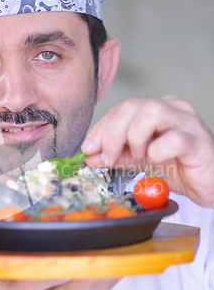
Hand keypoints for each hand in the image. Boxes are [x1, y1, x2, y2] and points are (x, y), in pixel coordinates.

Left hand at [82, 95, 213, 207]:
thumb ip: (116, 156)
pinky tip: (156, 162)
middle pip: (134, 106)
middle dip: (112, 133)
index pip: (122, 108)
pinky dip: (157, 152)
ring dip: (134, 137)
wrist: (209, 184)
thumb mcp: (139, 161)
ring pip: (152, 113)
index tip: (87, 148)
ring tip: (137, 157)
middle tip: (107, 158)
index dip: (101, 128)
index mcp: (157, 108)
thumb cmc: (178, 168)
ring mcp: (188, 123)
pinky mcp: (199, 142)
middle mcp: (173, 109)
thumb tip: (89, 155)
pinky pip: (174, 139)